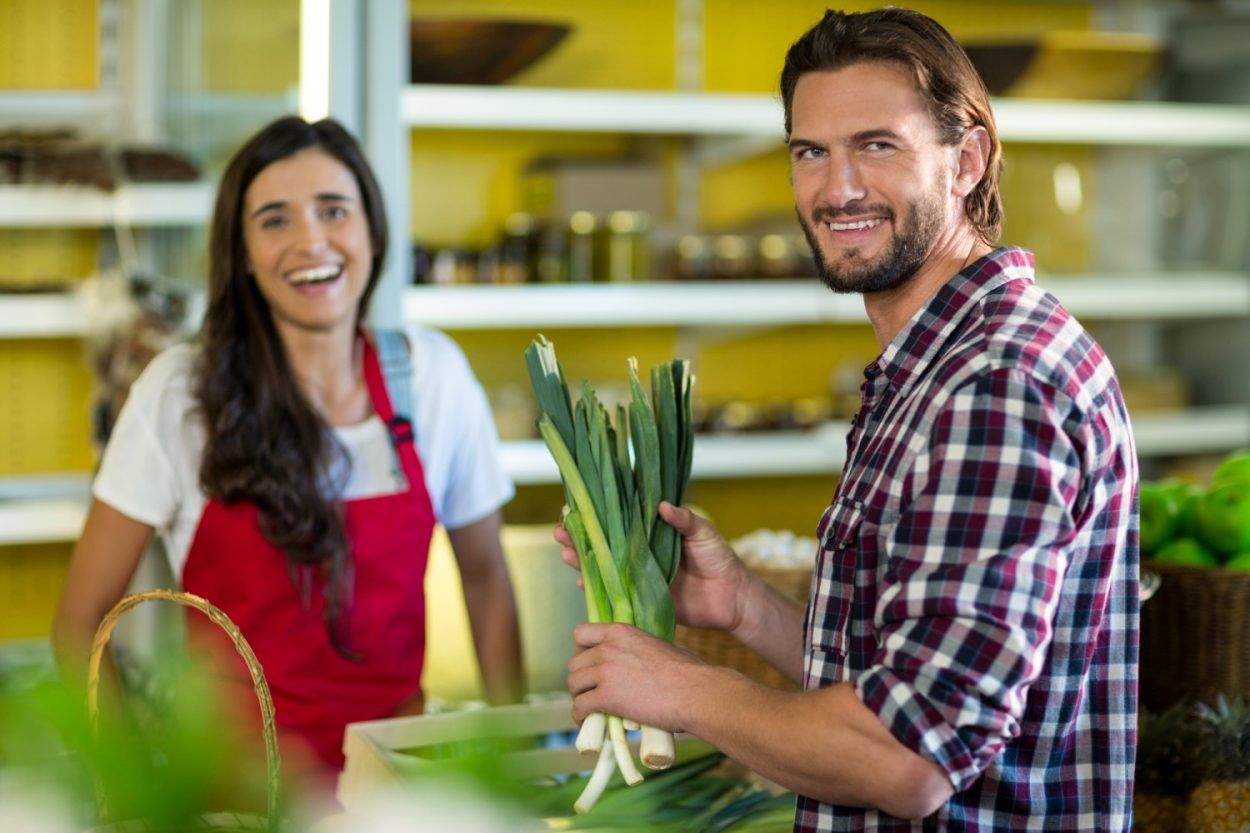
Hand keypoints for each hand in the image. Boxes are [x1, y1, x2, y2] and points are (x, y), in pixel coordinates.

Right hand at [554, 501, 750, 633]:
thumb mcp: (704, 533)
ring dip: (583, 562)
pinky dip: (597, 591)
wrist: (732, 597)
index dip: (599, 515)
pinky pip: (615, 594)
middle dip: (581, 538)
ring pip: (605, 568)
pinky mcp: (643, 599)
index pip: (621, 521)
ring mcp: (640, 576)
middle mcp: (641, 554)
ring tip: (566, 555)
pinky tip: (582, 585)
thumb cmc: (720, 558)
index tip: (577, 507)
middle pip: (605, 544)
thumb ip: (684, 520)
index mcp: (654, 534)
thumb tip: (661, 505)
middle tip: (560, 532)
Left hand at [566, 621, 706, 731]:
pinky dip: (580, 716)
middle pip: (574, 663)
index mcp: (621, 632)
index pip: (581, 634)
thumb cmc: (689, 672)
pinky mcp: (606, 697)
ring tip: (590, 709)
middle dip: (581, 679)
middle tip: (591, 691)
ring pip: (573, 684)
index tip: (590, 664)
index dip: (582, 651)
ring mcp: (605, 671)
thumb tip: (639, 662)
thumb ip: (639, 650)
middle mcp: (608, 648)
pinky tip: (588, 722)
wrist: (695, 692)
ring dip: (579, 697)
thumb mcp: (658, 645)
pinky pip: (580, 707)